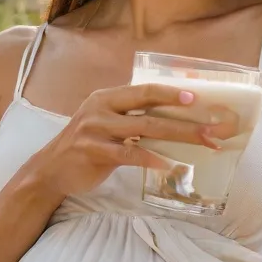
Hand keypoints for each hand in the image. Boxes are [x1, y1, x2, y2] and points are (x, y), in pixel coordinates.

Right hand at [31, 82, 223, 197]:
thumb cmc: (85, 147)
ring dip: (178, 137)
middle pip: (150, 110)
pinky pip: (129, 155)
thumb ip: (130, 118)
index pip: (144, 90)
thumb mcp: (105, 124)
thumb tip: (170, 119)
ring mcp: (96, 130)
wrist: (49, 170)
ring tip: (202, 144)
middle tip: (211, 128)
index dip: (171, 93)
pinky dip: (151, 159)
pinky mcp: (93, 152)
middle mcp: (101, 109)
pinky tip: (169, 165)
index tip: (197, 98)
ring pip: (145, 130)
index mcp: (106, 98)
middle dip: (184, 119)